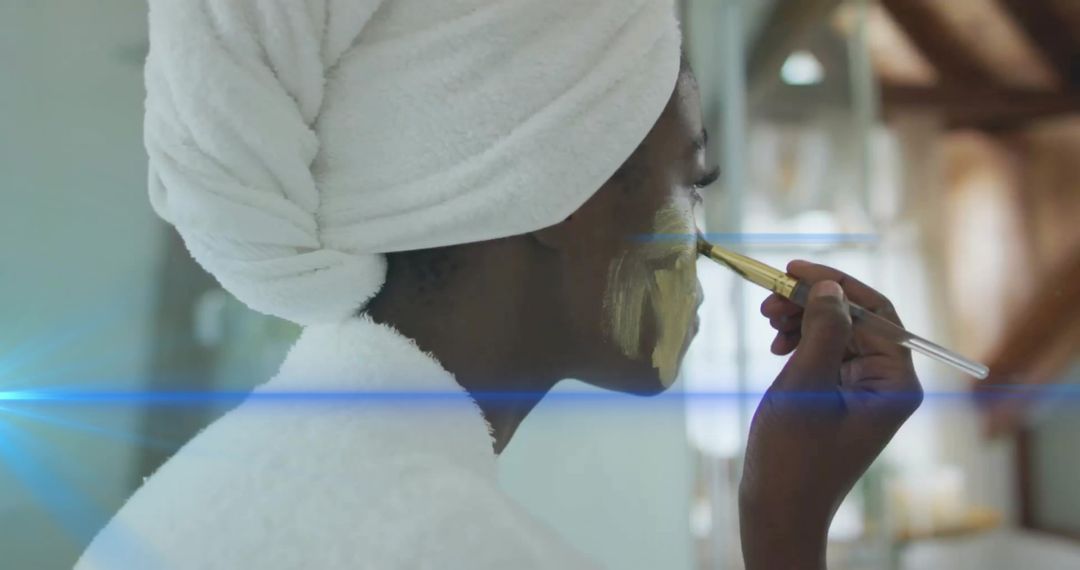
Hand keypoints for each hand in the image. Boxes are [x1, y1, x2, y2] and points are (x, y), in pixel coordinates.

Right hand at [739, 261, 922, 569]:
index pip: (876, 312)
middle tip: (769, 298)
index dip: (835, 283)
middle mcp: (888, 383)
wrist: (778, 510)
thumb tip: (831, 287)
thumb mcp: (805, 385)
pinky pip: (826, 353)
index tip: (794, 268)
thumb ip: (823, 331)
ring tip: (768, 321)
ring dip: (802, 320)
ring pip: (837, 332)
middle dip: (812, 303)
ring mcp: (864, 391)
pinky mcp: (841, 397)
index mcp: (896, 382)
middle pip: (855, 319)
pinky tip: (775, 346)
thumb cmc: (793, 457)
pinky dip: (800, 342)